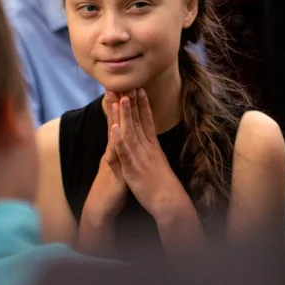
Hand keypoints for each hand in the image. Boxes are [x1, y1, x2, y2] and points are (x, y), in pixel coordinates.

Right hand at [81, 91, 127, 223]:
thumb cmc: (111, 184)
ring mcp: (112, 158)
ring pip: (114, 133)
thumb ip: (120, 147)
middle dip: (115, 103)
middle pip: (114, 122)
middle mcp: (112, 148)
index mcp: (116, 146)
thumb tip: (122, 134)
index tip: (121, 85)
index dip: (119, 104)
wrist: (101, 207)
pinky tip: (115, 130)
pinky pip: (114, 154)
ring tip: (117, 97)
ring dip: (115, 116)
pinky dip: (115, 142)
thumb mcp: (118, 162)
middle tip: (116, 81)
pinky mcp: (114, 170)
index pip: (118, 121)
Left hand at [112, 89, 189, 219]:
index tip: (139, 89)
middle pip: (138, 121)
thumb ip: (153, 151)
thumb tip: (152, 143)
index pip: (147, 120)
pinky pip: (125, 152)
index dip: (142, 104)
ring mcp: (140, 157)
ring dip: (126, 115)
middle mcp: (147, 148)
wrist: (169, 201)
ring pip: (131, 132)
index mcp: (153, 146)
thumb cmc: (164, 185)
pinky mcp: (133, 169)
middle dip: (132, 102)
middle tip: (127, 84)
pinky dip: (120, 139)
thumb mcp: (159, 163)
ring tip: (122, 98)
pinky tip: (115, 128)